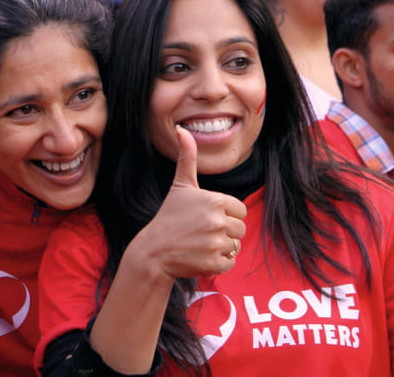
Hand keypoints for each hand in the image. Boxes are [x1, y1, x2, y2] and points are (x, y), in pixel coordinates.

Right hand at [133, 126, 246, 278]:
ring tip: (200, 245)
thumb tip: (182, 129)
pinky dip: (218, 263)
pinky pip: (230, 263)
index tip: (206, 218)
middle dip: (225, 232)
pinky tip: (201, 257)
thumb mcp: (180, 186)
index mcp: (214, 200)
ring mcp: (216, 243)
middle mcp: (217, 221)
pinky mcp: (214, 263)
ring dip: (222, 248)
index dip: (226, 215)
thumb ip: (187, 158)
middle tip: (202, 233)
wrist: (153, 252)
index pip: (239, 210)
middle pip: (240, 229)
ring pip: (236, 246)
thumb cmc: (169, 217)